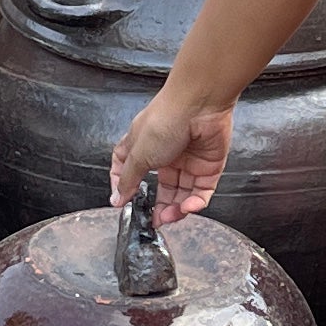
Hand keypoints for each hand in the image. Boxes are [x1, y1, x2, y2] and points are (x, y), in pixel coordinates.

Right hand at [113, 95, 234, 221]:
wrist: (199, 105)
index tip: (125, 203)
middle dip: (159, 207)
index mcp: (144, 147)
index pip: (130, 171)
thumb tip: (116, 198)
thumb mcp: (138, 153)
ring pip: (183, 193)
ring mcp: (189, 161)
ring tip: (170, 216)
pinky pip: (202, 191)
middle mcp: (166, 155)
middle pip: (162, 189)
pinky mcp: (209, 166)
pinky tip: (188, 207)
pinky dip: (195, 202)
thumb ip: (128, 179)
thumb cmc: (165, 120)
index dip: (127, 188)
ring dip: (176, 209)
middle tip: (155, 220)